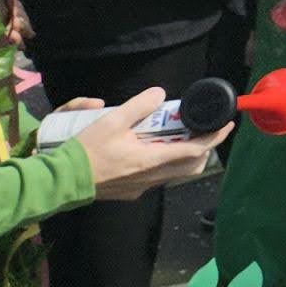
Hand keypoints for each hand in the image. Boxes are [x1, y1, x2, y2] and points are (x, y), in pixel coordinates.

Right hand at [75, 90, 229, 200]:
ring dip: (182, 156)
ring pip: (174, 173)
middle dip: (203, 148)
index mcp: (150, 160)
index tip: (226, 125)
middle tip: (205, 129)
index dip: (214, 138)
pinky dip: (163, 164)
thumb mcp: (111, 121)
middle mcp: (150, 178)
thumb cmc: (85, 151)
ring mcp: (140, 188)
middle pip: (190, 166)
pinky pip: (156, 178)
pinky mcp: (129, 192)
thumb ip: (138, 105)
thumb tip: (159, 94)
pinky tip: (153, 150)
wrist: (60, 182)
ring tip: (180, 136)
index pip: (194, 151)